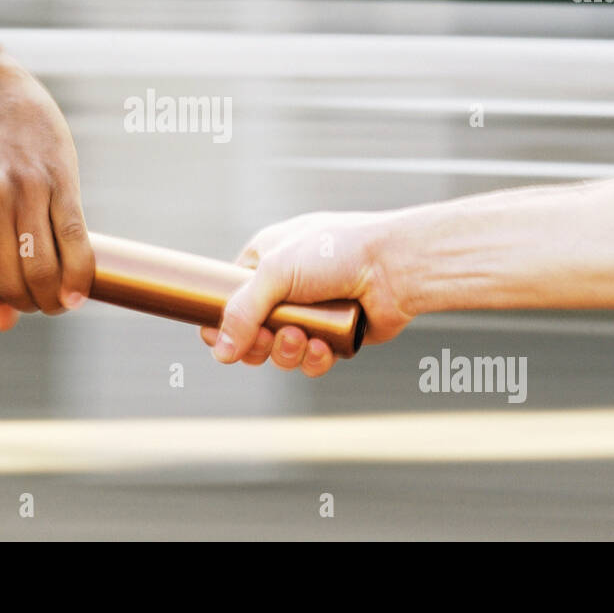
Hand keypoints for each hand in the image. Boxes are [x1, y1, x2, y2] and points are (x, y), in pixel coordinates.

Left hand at [0, 53, 93, 329]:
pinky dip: (79, 276)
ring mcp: (25, 190)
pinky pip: (75, 240)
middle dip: (29, 304)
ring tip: (59, 299)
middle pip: (13, 283)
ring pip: (45, 269)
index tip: (11, 303)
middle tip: (39, 302)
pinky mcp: (59, 180)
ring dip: (55, 298)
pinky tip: (80, 292)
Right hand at [200, 211, 412, 376]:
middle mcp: (287, 288)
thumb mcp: (276, 272)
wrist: (396, 265)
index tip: (217, 338)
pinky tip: (325, 346)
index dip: (222, 321)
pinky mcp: (335, 336)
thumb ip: (241, 312)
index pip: (229, 297)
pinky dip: (314, 358)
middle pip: (252, 332)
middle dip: (258, 342)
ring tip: (302, 338)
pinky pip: (311, 360)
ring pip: (280, 350)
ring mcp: (312, 313)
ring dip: (287, 351)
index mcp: (266, 261)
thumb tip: (220, 352)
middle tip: (269, 337)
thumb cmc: (338, 252)